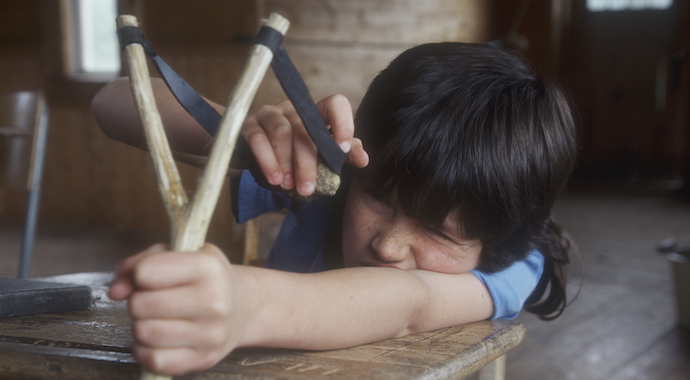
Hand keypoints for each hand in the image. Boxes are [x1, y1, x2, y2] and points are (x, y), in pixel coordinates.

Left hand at [108, 244, 245, 374]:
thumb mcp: (179, 254)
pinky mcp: (204, 359)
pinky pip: (154, 360)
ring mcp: (210, 334)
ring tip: (157, 318)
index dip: (138, 274)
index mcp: (208, 267)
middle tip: (154, 299)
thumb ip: (140, 262)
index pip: (145, 272)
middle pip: (140, 304)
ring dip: (142, 325)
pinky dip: (146, 350)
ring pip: (143, 333)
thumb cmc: (205, 278)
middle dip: (139, 301)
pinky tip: (158, 339)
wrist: (243, 307)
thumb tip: (115, 290)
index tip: (149, 276)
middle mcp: (214, 301)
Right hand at [241, 94, 368, 196]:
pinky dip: (266, 160)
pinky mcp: (249, 125)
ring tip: (288, 186)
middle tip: (308, 188)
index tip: (343, 148)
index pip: (334, 104)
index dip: (342, 122)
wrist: (251, 155)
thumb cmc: (292, 155)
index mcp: (315, 115)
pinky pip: (257, 139)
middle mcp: (294, 110)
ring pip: (281, 132)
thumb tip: (364, 159)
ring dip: (285, 162)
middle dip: (307, 162)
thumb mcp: (317, 156)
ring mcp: (270, 114)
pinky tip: (273, 179)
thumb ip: (341, 155)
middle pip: (306, 128)